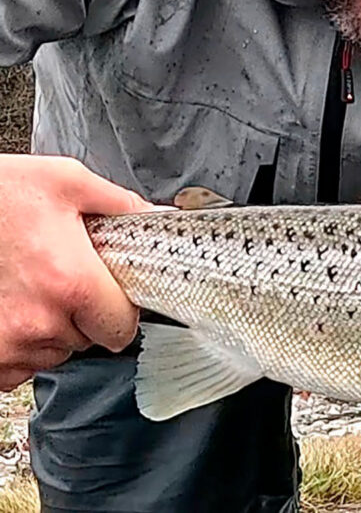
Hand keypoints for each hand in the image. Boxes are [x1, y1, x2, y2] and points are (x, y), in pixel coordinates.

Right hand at [0, 155, 153, 389]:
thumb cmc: (0, 193)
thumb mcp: (66, 181)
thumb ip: (120, 204)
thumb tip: (158, 217)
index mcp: (71, 283)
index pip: (122, 329)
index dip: (119, 310)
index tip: (108, 294)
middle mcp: (39, 322)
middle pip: (87, 340)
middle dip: (82, 315)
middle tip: (59, 279)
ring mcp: (6, 344)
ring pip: (52, 352)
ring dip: (48, 329)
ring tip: (29, 288)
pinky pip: (17, 366)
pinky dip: (18, 344)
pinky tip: (9, 307)